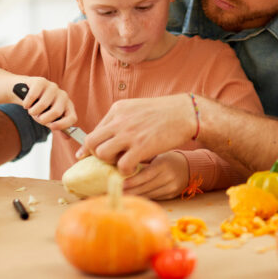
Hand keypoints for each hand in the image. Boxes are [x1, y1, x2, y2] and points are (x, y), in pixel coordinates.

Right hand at [15, 76, 76, 130]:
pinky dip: (27, 103)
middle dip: (42, 118)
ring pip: (43, 105)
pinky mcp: (41, 81)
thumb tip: (67, 138)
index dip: (63, 125)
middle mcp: (63, 96)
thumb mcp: (48, 118)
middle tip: (37, 116)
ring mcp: (53, 87)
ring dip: (33, 111)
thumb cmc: (38, 107)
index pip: (72, 118)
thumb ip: (58, 126)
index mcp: (68, 106)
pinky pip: (33, 96)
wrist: (23, 92)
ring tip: (32, 108)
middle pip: (56, 112)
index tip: (51, 127)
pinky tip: (27, 102)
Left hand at [78, 94, 195, 176]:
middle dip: (97, 155)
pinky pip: (122, 165)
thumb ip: (121, 119)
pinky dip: (125, 171)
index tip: (91, 156)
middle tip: (110, 159)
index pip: (94, 131)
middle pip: (92, 143)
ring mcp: (130, 133)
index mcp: (118, 109)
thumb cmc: (164, 112)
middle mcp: (120, 120)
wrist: (186, 113)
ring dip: (110, 163)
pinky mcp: (142, 146)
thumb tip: (105, 135)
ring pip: (102, 154)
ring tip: (123, 162)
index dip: (91, 147)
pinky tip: (134, 167)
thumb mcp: (137, 107)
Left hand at [123, 152, 189, 199]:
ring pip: (148, 195)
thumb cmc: (168, 159)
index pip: (144, 175)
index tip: (117, 184)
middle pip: (145, 187)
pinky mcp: (171, 195)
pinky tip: (134, 197)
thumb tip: (121, 166)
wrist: (189, 166)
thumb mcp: (157, 156)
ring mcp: (171, 187)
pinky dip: (143, 197)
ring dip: (134, 196)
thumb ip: (143, 162)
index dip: (130, 181)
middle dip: (128, 191)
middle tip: (114, 192)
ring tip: (120, 195)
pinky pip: (154, 198)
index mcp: (163, 164)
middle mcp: (169, 177)